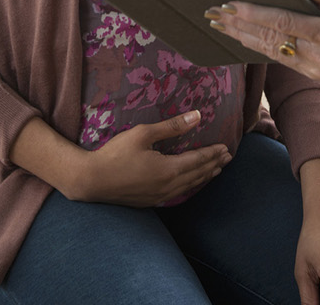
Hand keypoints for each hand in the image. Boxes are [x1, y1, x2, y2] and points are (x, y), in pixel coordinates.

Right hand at [72, 111, 231, 206]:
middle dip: (214, 164)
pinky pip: (179, 194)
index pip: (198, 160)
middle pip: (198, 174)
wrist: (92, 180)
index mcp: (168, 170)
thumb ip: (172, 127)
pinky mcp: (151, 201)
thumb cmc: (115, 154)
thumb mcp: (143, 134)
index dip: (213, 153)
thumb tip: (197, 116)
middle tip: (227, 157)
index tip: (226, 147)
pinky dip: (191, 187)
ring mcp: (160, 197)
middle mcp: (168, 186)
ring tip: (216, 169)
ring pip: (190, 186)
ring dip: (205, 176)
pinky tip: (192, 184)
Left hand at [208, 0, 319, 81]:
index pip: (282, 22)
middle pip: (269, 38)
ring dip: (243, 38)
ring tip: (220, 25)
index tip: (230, 5)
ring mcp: (316, 68)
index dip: (253, 14)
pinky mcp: (316, 73)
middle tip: (213, 14)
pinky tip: (243, 39)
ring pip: (271, 51)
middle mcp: (319, 56)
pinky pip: (281, 59)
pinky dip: (259, 47)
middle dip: (238, 26)